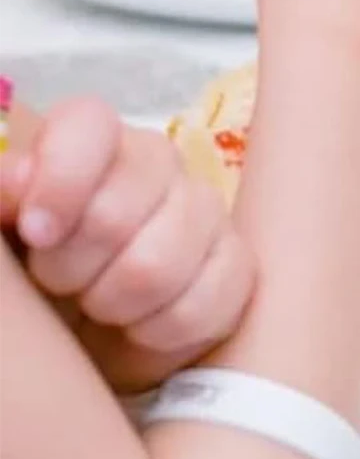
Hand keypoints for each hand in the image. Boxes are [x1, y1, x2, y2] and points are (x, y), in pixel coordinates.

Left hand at [0, 95, 253, 386]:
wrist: (83, 334)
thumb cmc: (36, 275)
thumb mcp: (7, 236)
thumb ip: (4, 199)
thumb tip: (16, 179)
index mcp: (94, 143)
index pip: (88, 123)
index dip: (61, 178)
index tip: (37, 233)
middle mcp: (156, 164)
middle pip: (116, 211)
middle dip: (72, 268)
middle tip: (59, 283)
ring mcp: (206, 211)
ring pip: (158, 265)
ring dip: (114, 304)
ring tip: (99, 307)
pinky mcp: (238, 264)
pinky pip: (205, 302)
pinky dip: (160, 329)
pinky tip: (142, 325)